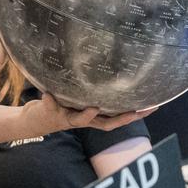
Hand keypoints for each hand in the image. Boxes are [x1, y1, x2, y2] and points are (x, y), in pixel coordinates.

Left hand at [27, 97, 154, 133]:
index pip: (118, 116)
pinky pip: (50, 106)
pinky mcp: (50, 113)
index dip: (136, 113)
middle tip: (137, 112)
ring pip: (79, 120)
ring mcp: (67, 118)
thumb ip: (88, 87)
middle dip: (122, 119)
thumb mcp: (76, 97)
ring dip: (87, 115)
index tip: (153, 106)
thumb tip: (106, 64)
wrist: (34, 120)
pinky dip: (49, 100)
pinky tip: (47, 93)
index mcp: (93, 116)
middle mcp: (84, 120)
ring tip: (94, 107)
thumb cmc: (60, 105)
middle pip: (106, 123)